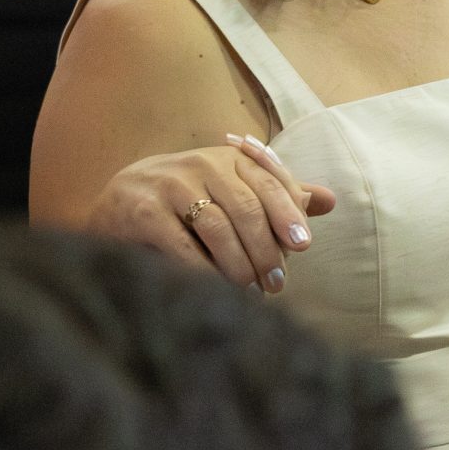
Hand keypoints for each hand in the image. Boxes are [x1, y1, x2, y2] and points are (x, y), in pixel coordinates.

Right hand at [80, 134, 336, 294]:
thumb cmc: (189, 199)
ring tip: (250, 292)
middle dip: (266, 249)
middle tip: (277, 285)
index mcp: (228, 157)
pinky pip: (181, 246)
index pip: (268, 181)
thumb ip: (277, 195)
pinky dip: (203, 271)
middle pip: (246, 207)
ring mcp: (170, 186)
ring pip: (217, 228)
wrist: (118, 200)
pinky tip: (215, 289)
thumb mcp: (232, 189)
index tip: (303, 246)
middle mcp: (201, 164)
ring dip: (239, 265)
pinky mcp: (143, 213)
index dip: (288, 213)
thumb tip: (330, 200)